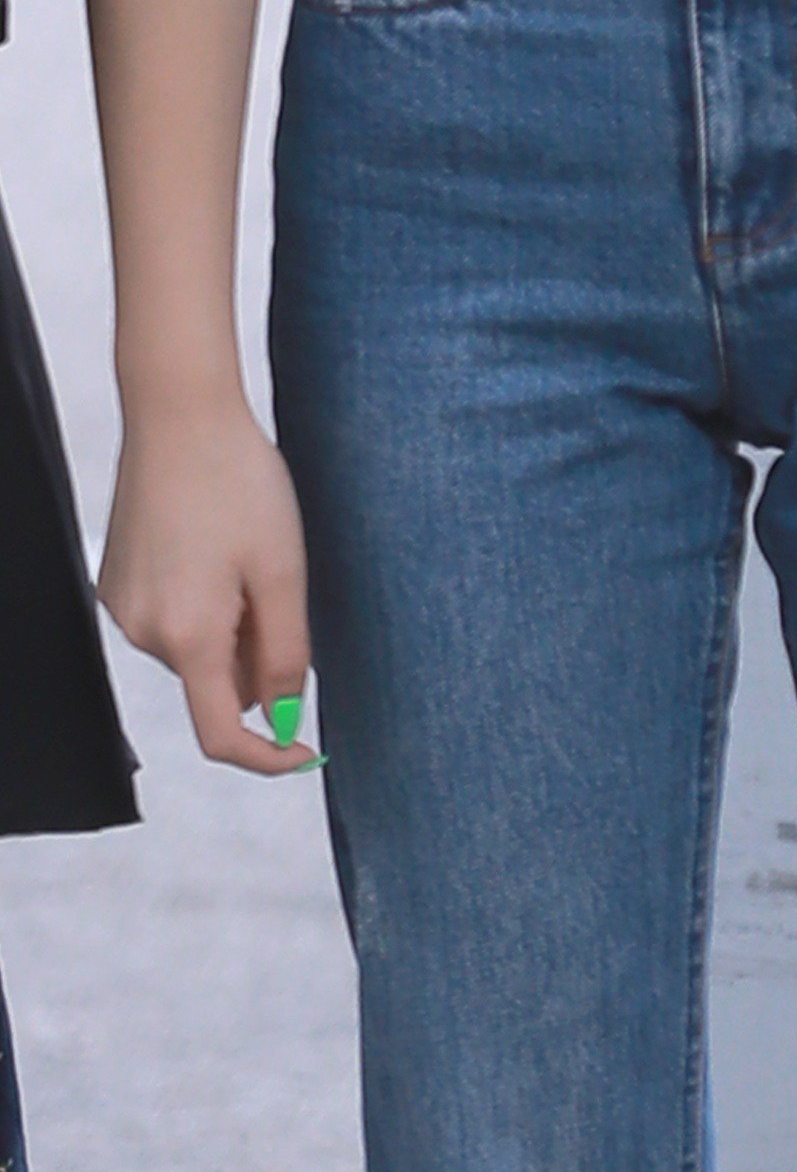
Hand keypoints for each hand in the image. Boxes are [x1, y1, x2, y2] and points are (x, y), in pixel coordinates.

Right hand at [101, 391, 318, 774]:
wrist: (180, 416)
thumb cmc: (240, 483)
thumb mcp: (282, 569)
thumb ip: (285, 652)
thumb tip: (283, 717)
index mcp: (188, 635)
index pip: (221, 733)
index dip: (267, 755)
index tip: (306, 751)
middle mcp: (143, 632)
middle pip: (214, 682)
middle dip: (255, 657)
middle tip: (280, 586)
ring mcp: (122, 608)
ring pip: (195, 648)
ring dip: (230, 626)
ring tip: (244, 551)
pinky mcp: (116, 584)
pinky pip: (171, 618)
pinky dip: (203, 603)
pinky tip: (213, 544)